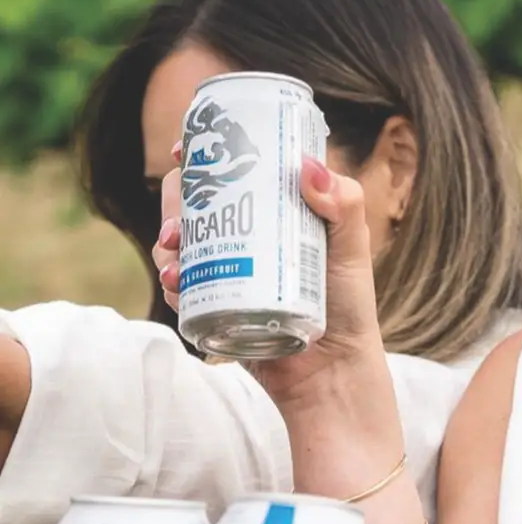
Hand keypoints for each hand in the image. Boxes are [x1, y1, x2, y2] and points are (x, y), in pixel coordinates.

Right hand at [154, 151, 402, 485]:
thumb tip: (305, 165)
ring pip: (181, 242)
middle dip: (177, 198)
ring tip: (173, 250)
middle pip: (199, 202)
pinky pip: (183, 286)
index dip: (208, 152)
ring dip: (167, 239)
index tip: (186, 145)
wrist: (333, 377)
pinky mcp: (215, 306)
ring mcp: (229, 271)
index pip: (238, 171)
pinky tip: (177, 279)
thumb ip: (342, 204)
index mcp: (281, 214)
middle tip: (177, 210)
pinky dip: (173, 279)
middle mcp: (251, 238)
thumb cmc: (350, 309)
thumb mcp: (353, 250)